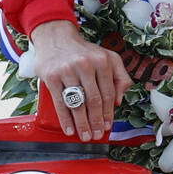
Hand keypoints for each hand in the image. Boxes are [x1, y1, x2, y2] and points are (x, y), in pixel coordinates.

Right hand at [30, 20, 133, 140]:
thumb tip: (119, 100)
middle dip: (96, 122)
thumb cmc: (84, 51)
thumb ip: (120, 76)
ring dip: (82, 124)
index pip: (108, 93)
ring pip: (78, 103)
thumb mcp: (108, 57)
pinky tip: (69, 129)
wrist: (56, 37)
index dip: (108, 113)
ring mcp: (68, 70)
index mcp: (102, 61)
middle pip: (94, 100)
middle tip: (97, 135)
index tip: (108, 126)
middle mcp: (86, 65)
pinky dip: (65, 119)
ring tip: (84, 135)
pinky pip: (60, 102)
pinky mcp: (52, 76)